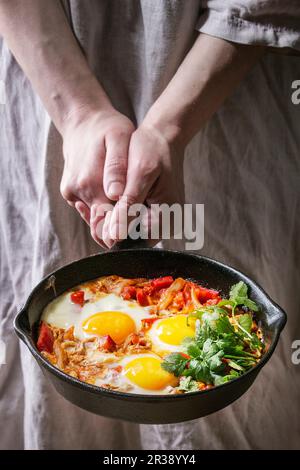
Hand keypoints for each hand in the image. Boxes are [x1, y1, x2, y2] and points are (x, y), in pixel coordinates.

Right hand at [60, 108, 134, 245]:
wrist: (82, 120)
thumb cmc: (107, 128)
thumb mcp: (118, 138)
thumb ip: (116, 167)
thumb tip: (116, 195)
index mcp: (90, 184)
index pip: (111, 221)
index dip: (128, 227)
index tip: (145, 227)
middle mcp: (77, 193)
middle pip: (103, 224)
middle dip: (122, 226)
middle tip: (144, 222)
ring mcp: (71, 194)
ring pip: (96, 219)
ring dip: (113, 218)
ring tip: (134, 208)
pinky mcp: (70, 193)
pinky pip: (89, 209)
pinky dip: (103, 208)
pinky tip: (118, 197)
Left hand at [101, 121, 184, 246]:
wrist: (162, 137)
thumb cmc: (153, 149)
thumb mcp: (141, 173)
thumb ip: (128, 205)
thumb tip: (115, 236)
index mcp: (167, 220)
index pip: (132, 242)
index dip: (110, 231)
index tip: (95, 212)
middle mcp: (165, 227)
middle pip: (128, 241)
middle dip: (107, 225)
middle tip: (90, 205)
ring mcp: (158, 222)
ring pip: (125, 233)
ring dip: (108, 219)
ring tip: (98, 199)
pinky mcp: (150, 216)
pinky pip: (127, 223)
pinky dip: (113, 213)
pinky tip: (105, 198)